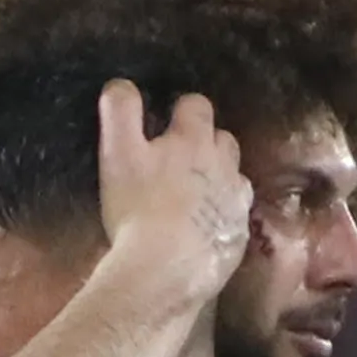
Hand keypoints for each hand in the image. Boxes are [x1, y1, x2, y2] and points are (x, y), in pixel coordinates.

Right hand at [99, 81, 250, 308]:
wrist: (165, 271)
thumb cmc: (137, 209)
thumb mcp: (117, 153)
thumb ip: (120, 111)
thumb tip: (120, 85)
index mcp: (194, 139)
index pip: (196, 105)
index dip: (181, 111)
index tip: (165, 124)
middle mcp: (224, 164)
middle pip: (223, 139)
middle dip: (205, 144)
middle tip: (178, 163)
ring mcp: (236, 202)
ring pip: (234, 177)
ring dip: (218, 179)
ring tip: (193, 197)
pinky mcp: (239, 237)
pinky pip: (236, 217)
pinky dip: (223, 217)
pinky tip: (203, 231)